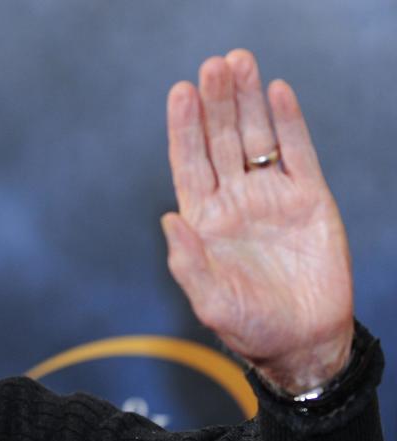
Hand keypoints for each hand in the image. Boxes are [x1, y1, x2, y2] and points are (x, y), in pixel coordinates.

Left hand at [163, 49, 352, 394]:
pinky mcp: (309, 200)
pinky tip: (278, 92)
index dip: (184, 129)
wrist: (304, 342)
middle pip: (221, 141)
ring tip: (239, 63)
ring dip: (247, 101)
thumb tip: (166, 220)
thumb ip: (188, 263)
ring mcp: (271, 198)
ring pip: (256, 138)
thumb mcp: (211, 302)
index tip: (180, 93)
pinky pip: (298, 153)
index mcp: (205, 221)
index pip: (189, 164)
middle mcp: (234, 202)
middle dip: (215, 103)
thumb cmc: (250, 329)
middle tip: (213, 65)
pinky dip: (289, 123)